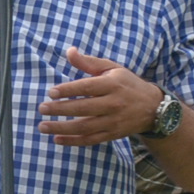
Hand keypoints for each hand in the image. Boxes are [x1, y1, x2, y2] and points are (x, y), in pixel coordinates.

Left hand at [37, 49, 161, 147]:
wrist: (152, 107)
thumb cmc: (126, 84)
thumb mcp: (112, 68)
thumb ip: (89, 62)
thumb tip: (69, 51)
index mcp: (112, 84)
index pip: (87, 87)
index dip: (68, 90)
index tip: (51, 92)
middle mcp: (114, 104)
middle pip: (83, 108)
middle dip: (60, 109)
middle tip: (41, 108)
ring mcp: (113, 121)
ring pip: (84, 127)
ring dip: (62, 128)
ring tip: (42, 126)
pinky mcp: (112, 135)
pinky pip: (90, 140)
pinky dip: (73, 142)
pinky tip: (56, 139)